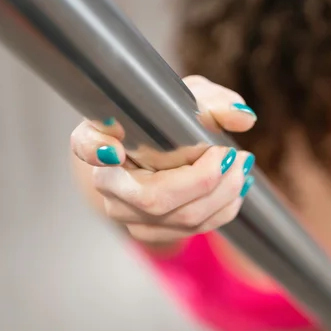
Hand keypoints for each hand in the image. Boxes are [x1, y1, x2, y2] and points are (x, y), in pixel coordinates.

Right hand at [70, 75, 257, 246]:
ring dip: (225, 193)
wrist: (156, 147)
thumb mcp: (188, 98)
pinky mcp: (153, 232)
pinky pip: (195, 229)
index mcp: (100, 138)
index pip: (86, 144)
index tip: (116, 149)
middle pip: (156, 197)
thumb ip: (214, 102)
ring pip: (183, 219)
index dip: (96, 149)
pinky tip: (239, 184)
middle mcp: (108, 183)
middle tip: (233, 153)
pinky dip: (226, 207)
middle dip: (207, 179)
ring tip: (242, 164)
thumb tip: (243, 116)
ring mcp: (129, 214)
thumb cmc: (167, 117)